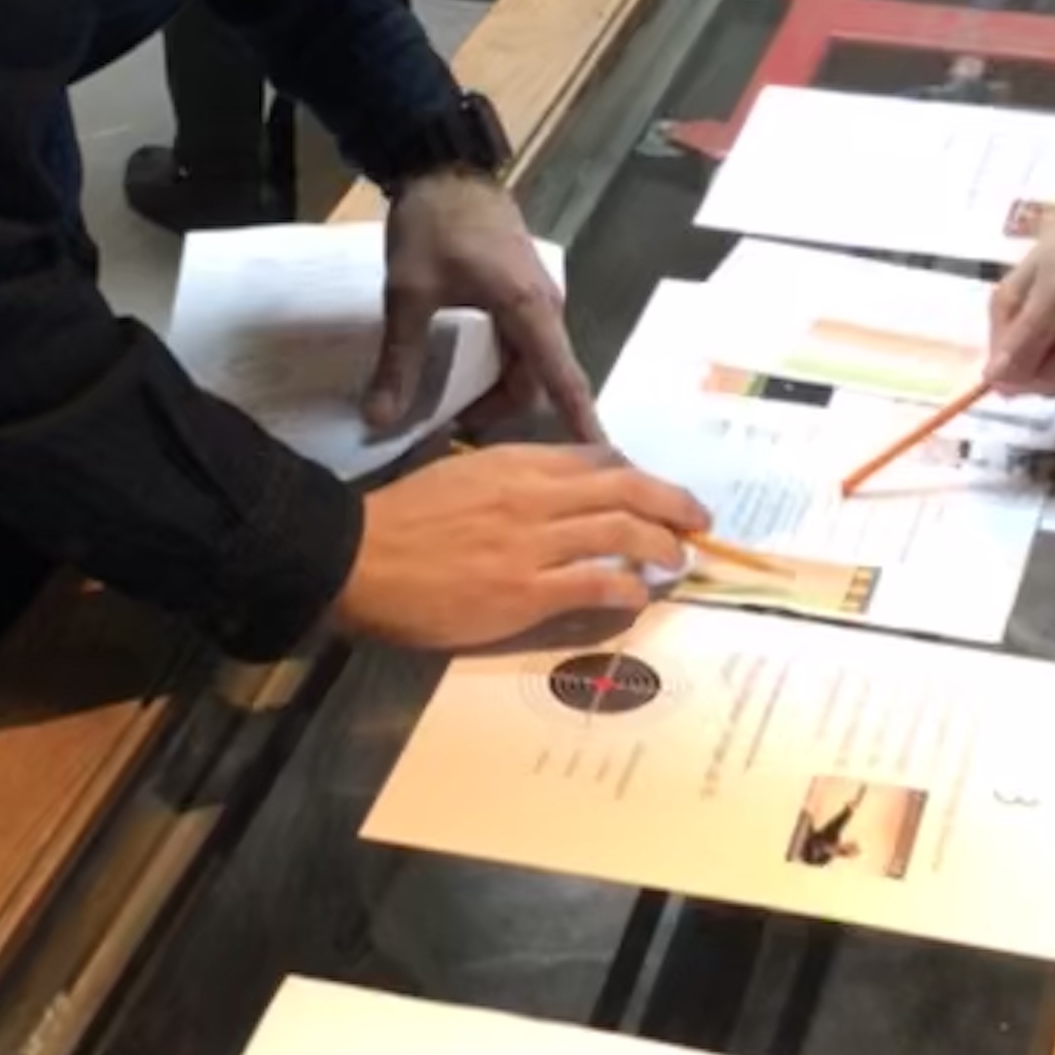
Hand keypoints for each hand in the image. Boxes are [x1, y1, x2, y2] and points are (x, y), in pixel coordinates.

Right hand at [335, 441, 709, 647]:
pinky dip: (628, 587)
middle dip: (671, 502)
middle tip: (698, 519)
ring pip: (622, 531)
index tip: (654, 491)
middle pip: (624, 487)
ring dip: (661, 544)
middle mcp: (534, 495)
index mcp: (515, 463)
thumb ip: (506, 482)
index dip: (635, 474)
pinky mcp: (525, 590)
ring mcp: (533, 543)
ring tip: (679, 559)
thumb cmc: (400, 521)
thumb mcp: (459, 477)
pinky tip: (640, 595)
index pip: (595, 459)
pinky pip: (596, 582)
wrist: (357, 557)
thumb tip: (543, 496)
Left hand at [367, 171, 600, 441]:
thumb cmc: (433, 225)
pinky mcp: (520, 292)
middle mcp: (544, 309)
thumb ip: (399, 361)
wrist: (443, 165)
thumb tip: (379, 420)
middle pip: (536, 382)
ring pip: (526, 365)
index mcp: (529, 310)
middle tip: (451, 430)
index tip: (604, 463)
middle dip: (502, 413)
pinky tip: (464, 378)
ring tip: (453, 410)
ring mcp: (535, 299)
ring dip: (497, 391)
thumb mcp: (408, 294)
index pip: (564, 380)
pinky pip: (519, 345)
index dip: (581, 424)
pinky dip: (497, 369)